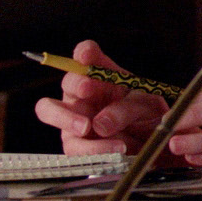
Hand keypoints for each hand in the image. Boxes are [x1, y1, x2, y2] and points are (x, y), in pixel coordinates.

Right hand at [32, 40, 171, 157]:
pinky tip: (115, 148)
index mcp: (103, 75)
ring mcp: (73, 116)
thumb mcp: (146, 106)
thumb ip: (126, 109)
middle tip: (87, 88)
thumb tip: (99, 124)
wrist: (153, 143)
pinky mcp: (74, 142)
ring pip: (48, 110)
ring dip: (66, 117)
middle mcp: (83, 93)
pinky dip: (92, 148)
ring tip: (86, 127)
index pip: (88, 54)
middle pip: (67, 81)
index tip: (86, 55)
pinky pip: (73, 145)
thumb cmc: (147, 116)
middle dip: (75, 82)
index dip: (84, 52)